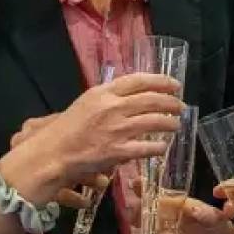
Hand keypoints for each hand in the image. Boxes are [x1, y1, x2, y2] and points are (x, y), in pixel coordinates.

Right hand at [0, 73, 180, 204]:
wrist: (53, 153)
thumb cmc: (67, 129)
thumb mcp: (87, 104)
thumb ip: (109, 98)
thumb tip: (133, 96)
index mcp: (103, 92)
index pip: (138, 80)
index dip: (160, 81)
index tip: (174, 84)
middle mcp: (112, 107)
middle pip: (151, 99)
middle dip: (171, 102)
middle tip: (180, 106)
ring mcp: (116, 129)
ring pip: (153, 121)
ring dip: (169, 123)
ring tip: (176, 125)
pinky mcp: (117, 151)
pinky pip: (146, 148)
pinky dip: (158, 147)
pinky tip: (163, 147)